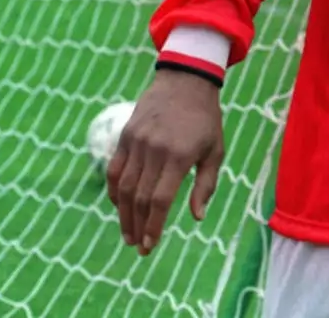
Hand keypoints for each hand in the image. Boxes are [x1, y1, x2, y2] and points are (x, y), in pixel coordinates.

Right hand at [106, 69, 224, 255]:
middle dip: (137, 226)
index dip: (153, 225)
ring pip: (122, 187)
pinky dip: (113, 191)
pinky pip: (114, 169)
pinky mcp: (125, 136)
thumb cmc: (206, 120)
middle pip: (138, 198)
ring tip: (128, 234)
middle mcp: (155, 150)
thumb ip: (206, 185)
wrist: (186, 82)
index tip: (151, 245)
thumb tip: (197, 217)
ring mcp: (137, 142)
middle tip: (138, 247)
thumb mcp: (215, 151)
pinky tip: (118, 207)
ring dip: (123, 215)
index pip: (160, 200)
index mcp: (180, 156)